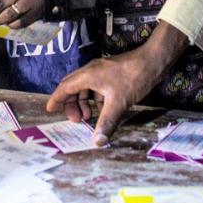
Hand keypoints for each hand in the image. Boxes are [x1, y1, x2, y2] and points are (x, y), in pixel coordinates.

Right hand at [44, 21, 188, 144]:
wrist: (153, 60)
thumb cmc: (134, 77)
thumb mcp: (118, 103)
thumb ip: (106, 122)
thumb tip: (97, 141)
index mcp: (88, 75)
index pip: (65, 87)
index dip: (56, 99)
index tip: (49, 109)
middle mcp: (91, 71)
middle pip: (72, 87)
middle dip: (70, 104)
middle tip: (76, 120)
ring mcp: (101, 71)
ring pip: (84, 88)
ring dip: (83, 103)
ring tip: (88, 117)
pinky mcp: (110, 74)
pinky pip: (96, 87)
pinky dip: (95, 99)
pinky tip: (103, 110)